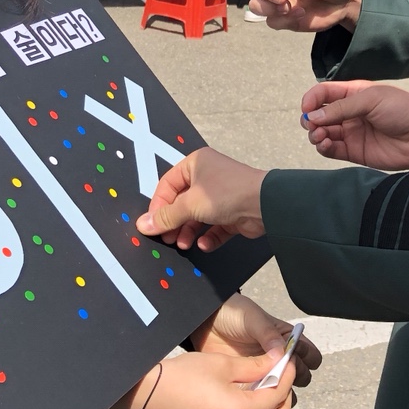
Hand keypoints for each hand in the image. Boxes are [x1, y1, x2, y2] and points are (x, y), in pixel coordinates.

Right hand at [115, 351, 296, 408]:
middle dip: (283, 399)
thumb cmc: (182, 376)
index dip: (287, 376)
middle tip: (278, 379)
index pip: (279, 397)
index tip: (288, 362)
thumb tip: (280, 360)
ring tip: (259, 397)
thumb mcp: (222, 364)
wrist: (147, 397)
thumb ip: (256, 366)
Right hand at [137, 147, 265, 252]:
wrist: (264, 204)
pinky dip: (208, 237)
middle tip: (166, 238)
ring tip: (183, 244)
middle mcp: (208, 176)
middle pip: (182, 202)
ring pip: (198, 216)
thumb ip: (166, 216)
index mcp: (196, 164)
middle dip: (174, 222)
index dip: (159, 205)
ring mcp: (221, 195)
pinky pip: (215, 227)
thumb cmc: (227, 193)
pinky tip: (204, 244)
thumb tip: (143, 225)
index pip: (168, 184)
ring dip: (189, 231)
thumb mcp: (190, 204)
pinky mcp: (233, 213)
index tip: (152, 224)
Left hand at [194, 294, 321, 386]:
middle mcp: (278, 358)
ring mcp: (264, 372)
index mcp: (285, 339)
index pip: (308, 353)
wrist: (206, 322)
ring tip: (270, 387)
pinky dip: (263, 400)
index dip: (307, 357)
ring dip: (281, 391)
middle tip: (283, 374)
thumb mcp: (252, 318)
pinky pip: (262, 397)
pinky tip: (257, 397)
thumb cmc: (233, 314)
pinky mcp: (249, 384)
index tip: (297, 357)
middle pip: (300, 375)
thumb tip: (282, 352)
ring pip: (283, 390)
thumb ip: (268, 334)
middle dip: (296, 377)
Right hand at [301, 81, 408, 168]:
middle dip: (310, 118)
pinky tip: (325, 143)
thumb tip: (312, 115)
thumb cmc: (404, 109)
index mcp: (354, 93)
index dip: (312, 99)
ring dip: (315, 133)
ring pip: (322, 132)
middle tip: (311, 124)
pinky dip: (323, 147)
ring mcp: (352, 133)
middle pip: (319, 114)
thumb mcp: (371, 99)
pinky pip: (332, 150)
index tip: (306, 108)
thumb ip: (341, 107)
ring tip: (319, 135)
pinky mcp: (355, 152)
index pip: (324, 93)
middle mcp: (350, 113)